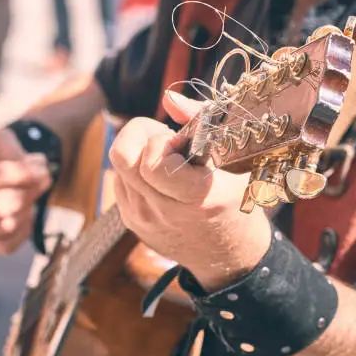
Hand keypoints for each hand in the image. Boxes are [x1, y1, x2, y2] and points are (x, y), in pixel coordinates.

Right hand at [0, 128, 50, 254]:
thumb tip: (38, 175)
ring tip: (30, 193)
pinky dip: (25, 228)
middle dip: (30, 192)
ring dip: (29, 208)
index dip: (21, 174)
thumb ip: (17, 153)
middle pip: (2, 206)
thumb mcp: (1, 140)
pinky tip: (24, 213)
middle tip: (44, 180)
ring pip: (8, 225)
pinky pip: (8, 244)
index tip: (42, 170)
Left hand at [109, 92, 270, 290]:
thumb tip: (168, 98)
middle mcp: (164, 212)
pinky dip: (135, 171)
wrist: (228, 258)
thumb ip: (201, 123)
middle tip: (165, 140)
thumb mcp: (234, 162)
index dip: (162, 141)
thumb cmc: (237, 203)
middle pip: (123, 157)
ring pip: (118, 168)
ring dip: (138, 152)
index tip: (182, 142)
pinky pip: (120, 183)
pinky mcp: (131, 223)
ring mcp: (143, 220)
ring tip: (166, 159)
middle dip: (141, 135)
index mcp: (196, 198)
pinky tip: (159, 177)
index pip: (152, 162)